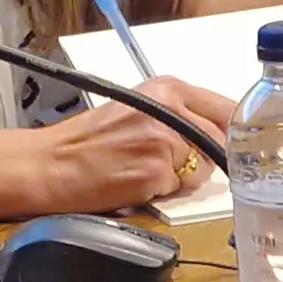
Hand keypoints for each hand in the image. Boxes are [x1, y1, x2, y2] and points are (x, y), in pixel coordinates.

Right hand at [45, 75, 237, 211]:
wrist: (50, 164)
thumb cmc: (86, 141)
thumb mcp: (137, 109)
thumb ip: (178, 115)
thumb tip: (219, 135)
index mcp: (167, 88)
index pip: (226, 108)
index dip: (232, 132)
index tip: (232, 145)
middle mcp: (170, 109)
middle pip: (219, 141)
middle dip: (203, 159)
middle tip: (171, 166)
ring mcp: (165, 141)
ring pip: (202, 170)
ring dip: (181, 179)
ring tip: (144, 171)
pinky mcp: (156, 172)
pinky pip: (179, 190)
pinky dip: (162, 193)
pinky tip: (136, 183)